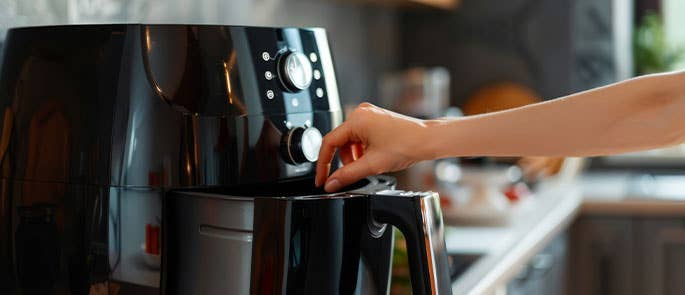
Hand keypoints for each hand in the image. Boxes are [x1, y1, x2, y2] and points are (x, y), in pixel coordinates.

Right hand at [315, 103, 435, 191]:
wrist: (427, 140)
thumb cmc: (407, 145)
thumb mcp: (372, 165)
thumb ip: (347, 175)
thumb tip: (331, 184)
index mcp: (357, 119)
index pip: (329, 142)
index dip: (323, 164)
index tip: (322, 178)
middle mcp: (361, 113)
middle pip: (340, 142)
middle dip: (344, 161)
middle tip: (351, 174)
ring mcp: (369, 115)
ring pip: (350, 140)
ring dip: (354, 156)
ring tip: (368, 166)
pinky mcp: (376, 119)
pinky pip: (360, 136)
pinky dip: (362, 150)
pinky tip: (372, 158)